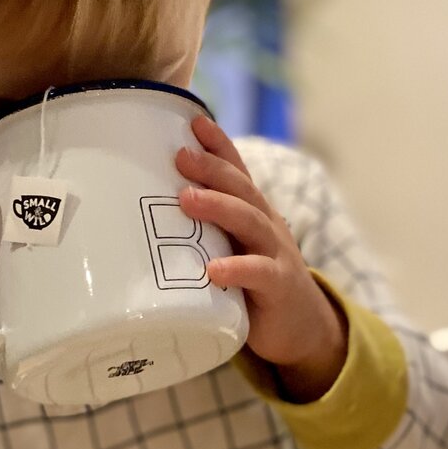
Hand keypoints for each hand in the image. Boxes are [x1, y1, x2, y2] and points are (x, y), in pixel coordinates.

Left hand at [175, 117, 347, 401]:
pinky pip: (259, 274)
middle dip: (212, 169)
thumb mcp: (233, 249)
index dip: (219, 145)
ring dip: (219, 207)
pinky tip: (214, 269)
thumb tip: (146, 215)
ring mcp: (276, 254)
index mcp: (253, 213)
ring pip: (250, 222)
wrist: (302, 328)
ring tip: (187, 200)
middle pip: (242, 189)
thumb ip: (204, 232)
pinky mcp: (279, 287)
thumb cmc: (254, 285)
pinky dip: (237, 269)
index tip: (194, 120)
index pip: (238, 171)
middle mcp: (267, 225)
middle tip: (180, 156)